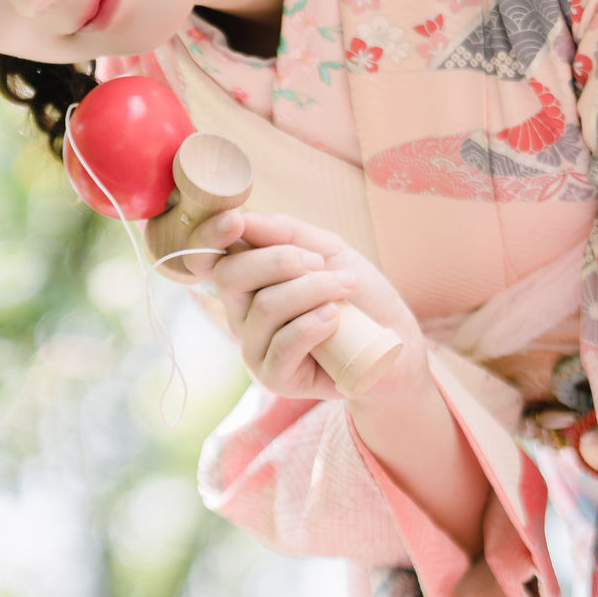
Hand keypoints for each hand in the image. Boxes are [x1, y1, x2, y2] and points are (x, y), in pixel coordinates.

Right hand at [180, 208, 425, 405]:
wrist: (391, 342)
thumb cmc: (357, 295)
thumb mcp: (326, 250)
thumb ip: (285, 233)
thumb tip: (241, 218)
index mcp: (246, 281)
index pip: (206, 258)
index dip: (209, 237)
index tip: (235, 222)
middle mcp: (241, 314)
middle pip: (231, 276)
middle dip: (280, 260)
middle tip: (322, 262)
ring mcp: (254, 348)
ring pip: (266, 308)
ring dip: (313, 290)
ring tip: (345, 287)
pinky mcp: (274, 377)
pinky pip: (283, 345)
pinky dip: (313, 324)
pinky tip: (336, 318)